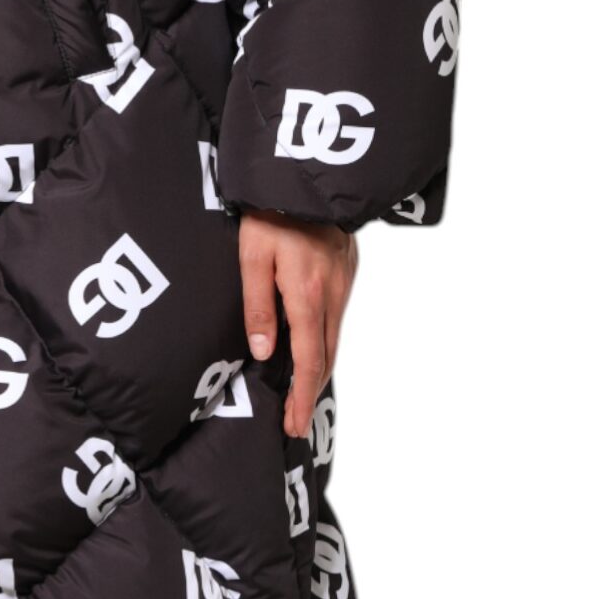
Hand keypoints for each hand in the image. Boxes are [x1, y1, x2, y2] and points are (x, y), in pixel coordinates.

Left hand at [239, 210, 357, 438]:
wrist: (305, 174)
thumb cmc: (270, 212)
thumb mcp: (251, 257)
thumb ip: (258, 306)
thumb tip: (266, 353)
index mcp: (308, 294)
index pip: (309, 360)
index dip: (302, 396)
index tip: (294, 424)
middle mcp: (333, 292)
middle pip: (327, 355)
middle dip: (311, 392)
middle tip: (296, 421)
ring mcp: (345, 280)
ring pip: (334, 336)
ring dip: (320, 368)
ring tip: (302, 392)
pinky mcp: (347, 268)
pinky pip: (337, 315)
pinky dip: (326, 340)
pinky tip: (313, 346)